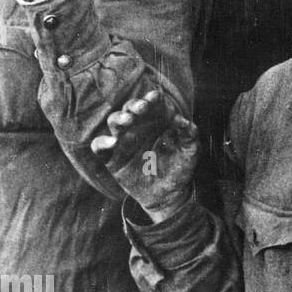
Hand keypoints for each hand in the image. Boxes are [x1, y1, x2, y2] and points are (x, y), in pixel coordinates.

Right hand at [90, 91, 199, 222]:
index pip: (152, 104)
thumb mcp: (191, 151)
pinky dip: (102, 142)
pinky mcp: (112, 158)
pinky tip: (112, 142)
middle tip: (142, 108)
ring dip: (119, 118)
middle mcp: (139, 127)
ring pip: (114, 122)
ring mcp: (124, 141)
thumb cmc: (180, 168)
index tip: (155, 97)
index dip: (152, 99)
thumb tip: (182, 120)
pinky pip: (100, 146)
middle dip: (134, 105)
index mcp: (157, 121)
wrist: (169, 194)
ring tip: (128, 120)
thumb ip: (190, 135)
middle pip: (130, 109)